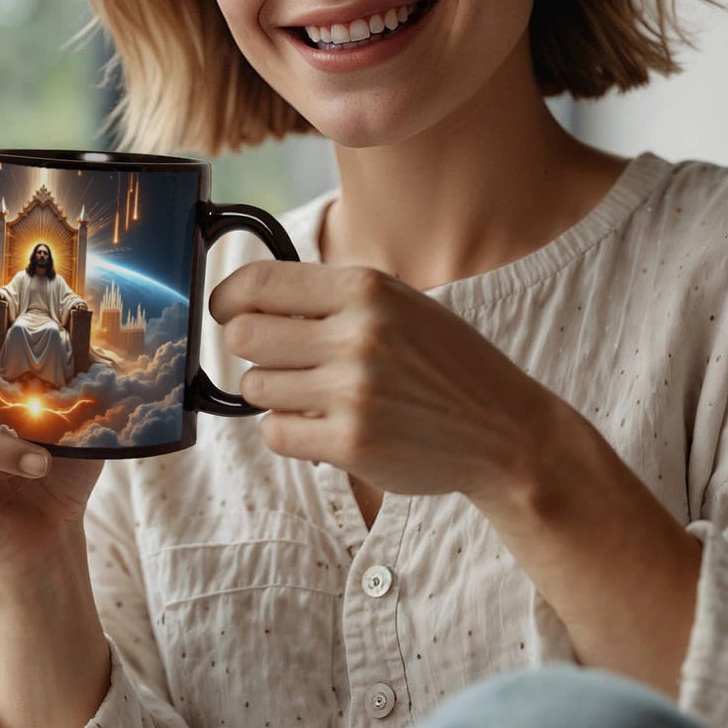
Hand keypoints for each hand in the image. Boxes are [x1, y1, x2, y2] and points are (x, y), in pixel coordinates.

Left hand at [209, 263, 559, 504]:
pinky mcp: (351, 445)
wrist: (502, 429)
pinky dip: (289, 430)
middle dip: (252, 349)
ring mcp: (353, 393)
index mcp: (366, 289)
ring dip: (276, 392)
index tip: (224, 310)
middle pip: (243, 337)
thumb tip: (245, 302)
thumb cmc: (444, 363)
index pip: (258, 283)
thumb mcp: (399, 304)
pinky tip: (324, 424)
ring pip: (255, 387)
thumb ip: (330, 299)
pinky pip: (276, 433)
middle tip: (281, 358)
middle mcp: (357, 335)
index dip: (227, 298)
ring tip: (318, 394)